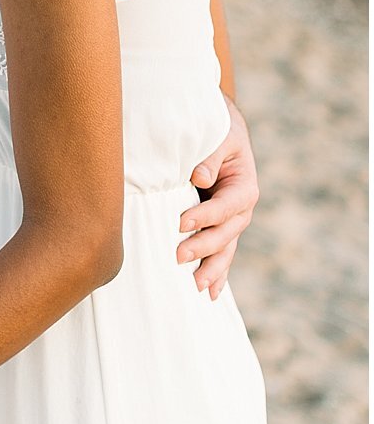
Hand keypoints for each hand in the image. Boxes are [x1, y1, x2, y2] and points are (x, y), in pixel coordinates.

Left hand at [179, 93, 256, 298]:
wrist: (218, 130)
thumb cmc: (214, 130)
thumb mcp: (217, 136)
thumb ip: (210, 156)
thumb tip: (200, 178)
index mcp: (243, 185)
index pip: (228, 205)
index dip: (206, 216)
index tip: (181, 223)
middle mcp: (241, 207)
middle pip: (227, 233)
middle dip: (204, 247)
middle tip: (178, 257)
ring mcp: (231, 220)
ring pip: (225, 249)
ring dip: (212, 268)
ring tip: (196, 286)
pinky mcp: (218, 227)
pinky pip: (220, 252)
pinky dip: (216, 272)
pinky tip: (210, 293)